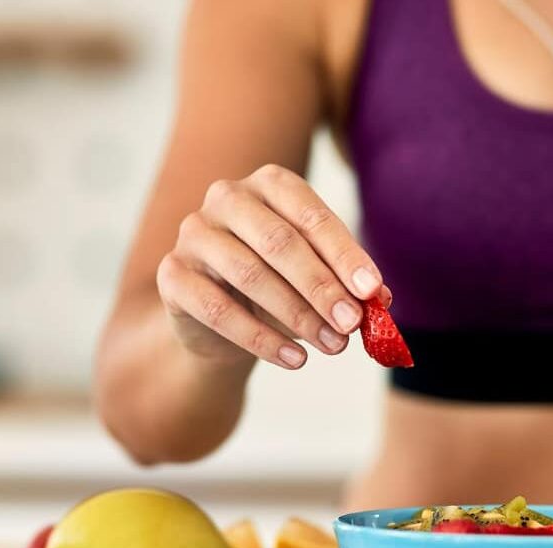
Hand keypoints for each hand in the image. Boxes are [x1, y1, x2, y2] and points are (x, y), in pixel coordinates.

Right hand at [156, 164, 386, 369]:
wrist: (217, 322)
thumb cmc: (276, 286)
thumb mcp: (315, 280)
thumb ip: (346, 284)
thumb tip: (380, 301)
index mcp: (269, 185)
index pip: (310, 214)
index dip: (344, 254)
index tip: (372, 292)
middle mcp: (227, 198)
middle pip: (279, 241)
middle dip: (321, 286)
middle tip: (351, 324)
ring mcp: (194, 233)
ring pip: (249, 274)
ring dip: (296, 315)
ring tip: (332, 346)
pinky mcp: (172, 274)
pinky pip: (217, 309)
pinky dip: (260, 338)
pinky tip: (294, 359)